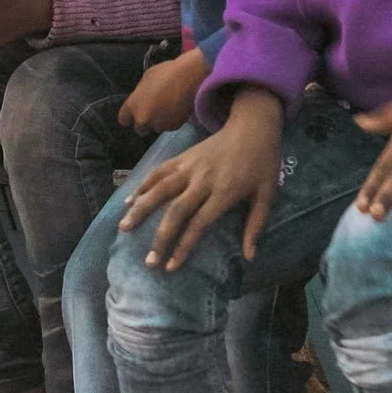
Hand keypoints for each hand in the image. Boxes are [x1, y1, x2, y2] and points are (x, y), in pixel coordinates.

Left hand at [121, 48, 211, 133]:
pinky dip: (174, 120)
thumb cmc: (166, 72)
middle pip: (140, 129)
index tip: (138, 112)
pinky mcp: (174, 126)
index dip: (130, 117)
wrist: (189, 78)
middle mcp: (142, 118)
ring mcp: (158, 124)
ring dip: (161, 121)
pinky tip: (180, 109)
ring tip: (171, 108)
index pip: (123, 120)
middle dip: (146, 122)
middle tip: (156, 111)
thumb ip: (142, 92)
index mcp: (133, 105)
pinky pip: (171, 125)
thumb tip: (144, 96)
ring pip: (157, 127)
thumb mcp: (147, 78)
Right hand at [121, 87, 282, 270]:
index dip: (184, 247)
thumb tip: (249, 257)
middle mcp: (204, 180)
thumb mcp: (268, 194)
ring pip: (160, 189)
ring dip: (140, 209)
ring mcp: (190, 166)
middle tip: (148, 261)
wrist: (254, 126)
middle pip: (176, 211)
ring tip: (124, 228)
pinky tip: (129, 201)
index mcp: (226, 191)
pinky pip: (158, 172)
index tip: (170, 267)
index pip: (199, 224)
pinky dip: (142, 186)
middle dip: (160, 238)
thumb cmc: (263, 163)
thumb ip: (256, 225)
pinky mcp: (183, 157)